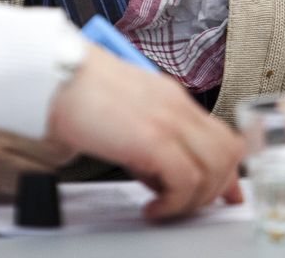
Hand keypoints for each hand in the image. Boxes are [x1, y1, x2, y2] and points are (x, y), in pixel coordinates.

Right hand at [45, 45, 244, 220]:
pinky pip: (186, 180)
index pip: (220, 136)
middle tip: (187, 206)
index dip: (227, 170)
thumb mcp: (125, 113)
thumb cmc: (77, 93)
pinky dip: (175, 203)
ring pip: (216, 167)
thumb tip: (159, 173)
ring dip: (196, 198)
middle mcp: (177, 106)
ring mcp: (169, 120)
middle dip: (216, 188)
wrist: (56, 77)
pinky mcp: (154, 138)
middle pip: (228, 151)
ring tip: (167, 207)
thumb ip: (148, 137)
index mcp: (171, 98)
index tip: (225, 194)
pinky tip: (153, 207)